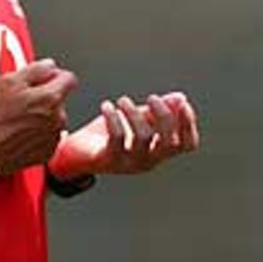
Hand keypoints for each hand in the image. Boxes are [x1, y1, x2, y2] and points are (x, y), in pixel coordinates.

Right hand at [0, 58, 78, 174]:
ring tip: (19, 119)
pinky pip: (48, 137)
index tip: (45, 78)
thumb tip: (49, 65)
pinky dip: (39, 133)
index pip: (69, 79)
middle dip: (46, 97)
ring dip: (43, 116)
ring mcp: (53, 137)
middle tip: (23, 100)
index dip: (55, 75)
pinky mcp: (46, 153)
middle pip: (60, 100)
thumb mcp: (9, 81)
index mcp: (51, 98)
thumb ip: (36, 69)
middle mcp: (58, 118)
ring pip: (54, 119)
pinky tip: (21, 133)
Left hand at [50, 91, 199, 177]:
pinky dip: (113, 118)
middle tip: (152, 98)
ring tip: (122, 100)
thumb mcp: (136, 120)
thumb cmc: (108, 136)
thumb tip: (180, 97)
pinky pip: (117, 138)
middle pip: (170, 143)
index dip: (189, 124)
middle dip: (164, 116)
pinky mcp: (109, 160)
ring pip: (144, 138)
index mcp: (158, 152)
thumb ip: (156, 111)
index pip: (187, 145)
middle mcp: (148, 161)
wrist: (73, 154)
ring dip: (135, 113)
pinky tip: (107, 106)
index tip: (181, 103)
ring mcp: (129, 163)